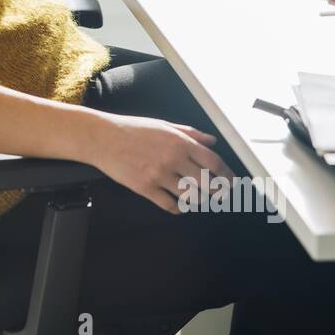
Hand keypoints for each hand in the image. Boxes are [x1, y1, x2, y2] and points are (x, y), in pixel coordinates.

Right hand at [87, 112, 234, 213]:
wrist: (103, 138)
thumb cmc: (132, 129)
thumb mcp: (164, 125)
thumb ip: (190, 133)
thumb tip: (211, 140)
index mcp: (180, 142)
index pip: (214, 162)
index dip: (227, 175)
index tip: (230, 181)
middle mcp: (173, 158)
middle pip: (207, 183)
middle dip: (217, 192)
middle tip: (220, 196)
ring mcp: (159, 174)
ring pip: (190, 196)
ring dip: (197, 201)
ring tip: (198, 201)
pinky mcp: (145, 187)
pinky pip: (169, 205)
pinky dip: (177, 208)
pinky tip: (178, 206)